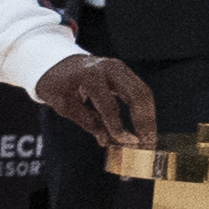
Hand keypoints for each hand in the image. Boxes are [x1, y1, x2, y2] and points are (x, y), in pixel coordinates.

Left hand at [33, 52, 157, 142]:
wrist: (59, 64)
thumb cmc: (58, 86)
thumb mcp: (65, 106)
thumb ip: (88, 122)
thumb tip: (109, 142)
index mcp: (90, 75)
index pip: (108, 104)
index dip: (117, 125)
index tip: (125, 144)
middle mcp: (110, 68)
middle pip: (136, 95)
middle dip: (144, 122)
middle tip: (147, 145)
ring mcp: (121, 69)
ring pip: (144, 93)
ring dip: (149, 119)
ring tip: (150, 141)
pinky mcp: (127, 74)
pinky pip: (142, 93)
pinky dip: (146, 112)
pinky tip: (146, 130)